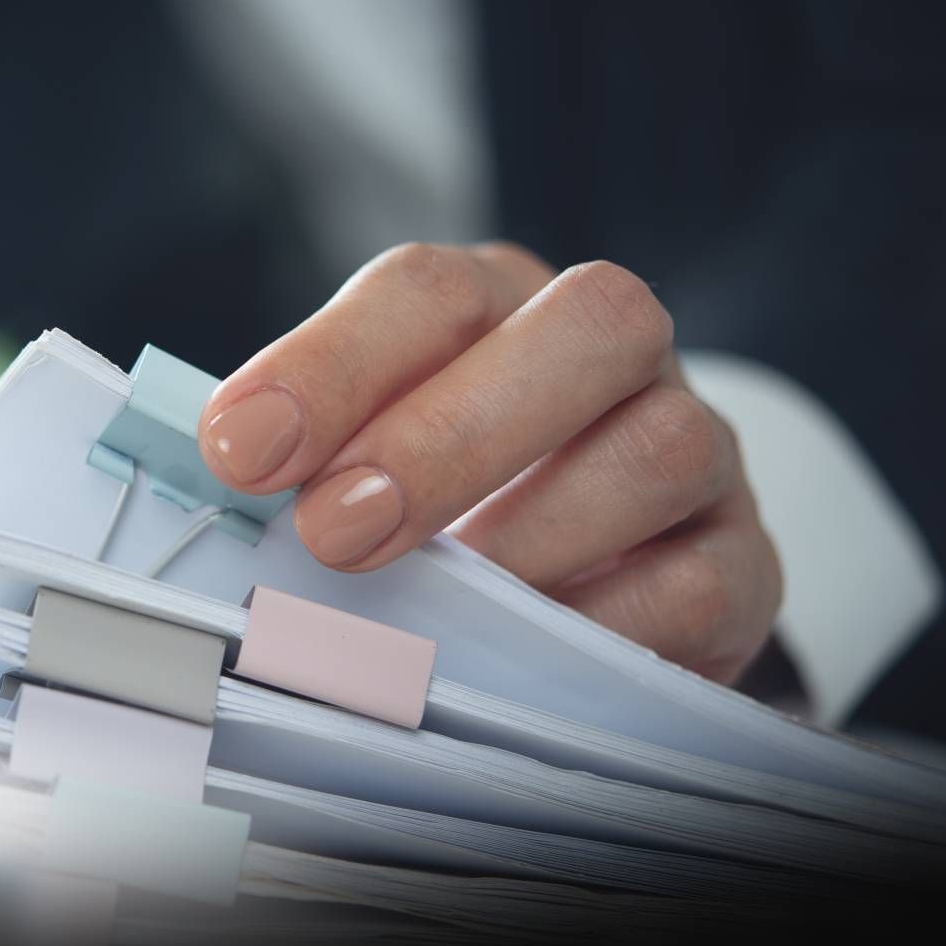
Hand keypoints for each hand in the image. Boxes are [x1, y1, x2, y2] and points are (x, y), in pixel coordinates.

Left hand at [198, 243, 781, 681]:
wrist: (590, 578)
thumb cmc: (439, 507)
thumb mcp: (361, 460)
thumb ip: (303, 464)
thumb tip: (203, 498)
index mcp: (496, 304)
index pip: (427, 290)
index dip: (331, 363)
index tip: (238, 450)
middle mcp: (609, 356)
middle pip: (585, 325)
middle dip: (449, 432)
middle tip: (336, 531)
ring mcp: (695, 450)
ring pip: (664, 445)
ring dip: (536, 529)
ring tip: (442, 601)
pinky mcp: (742, 561)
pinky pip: (704, 580)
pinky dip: (610, 621)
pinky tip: (530, 655)